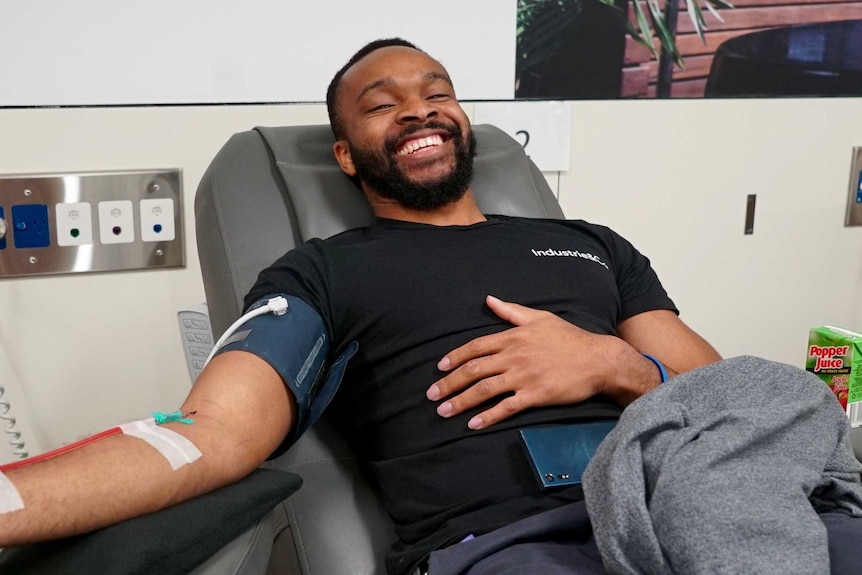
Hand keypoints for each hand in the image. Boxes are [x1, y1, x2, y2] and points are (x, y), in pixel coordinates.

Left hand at [426, 295, 628, 429]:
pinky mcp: (535, 395)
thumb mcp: (540, 318)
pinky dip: (487, 416)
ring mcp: (523, 377)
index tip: (440, 368)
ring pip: (484, 390)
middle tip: (432, 395)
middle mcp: (514, 357)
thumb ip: (511, 311)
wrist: (598, 359)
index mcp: (513, 337)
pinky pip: (506, 408)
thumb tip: (489, 300)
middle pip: (473, 370)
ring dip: (461, 401)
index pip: (475, 347)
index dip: (455, 357)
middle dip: (449, 383)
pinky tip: (473, 424)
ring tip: (444, 412)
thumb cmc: (570, 338)